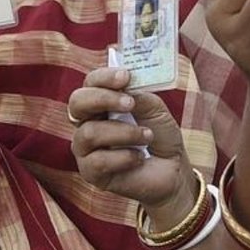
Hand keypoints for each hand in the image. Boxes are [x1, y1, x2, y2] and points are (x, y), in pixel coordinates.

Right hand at [69, 67, 191, 209]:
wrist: (173, 169)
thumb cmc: (160, 136)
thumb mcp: (155, 109)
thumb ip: (138, 95)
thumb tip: (126, 87)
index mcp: (101, 103)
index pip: (90, 83)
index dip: (104, 77)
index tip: (126, 77)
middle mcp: (88, 122)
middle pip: (77, 102)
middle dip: (103, 99)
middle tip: (130, 104)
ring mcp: (86, 148)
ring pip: (88, 133)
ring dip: (124, 133)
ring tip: (146, 136)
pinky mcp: (90, 172)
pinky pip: (97, 161)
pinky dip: (124, 157)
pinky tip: (139, 159)